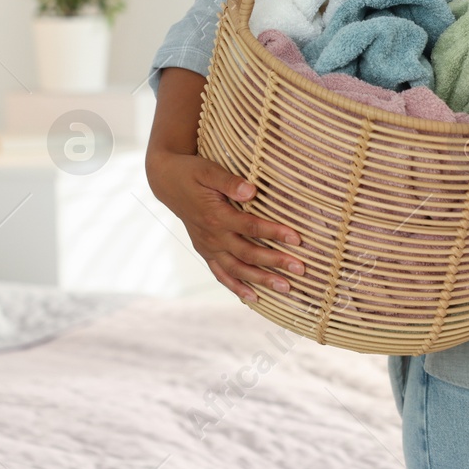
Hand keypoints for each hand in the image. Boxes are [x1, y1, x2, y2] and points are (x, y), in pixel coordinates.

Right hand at [145, 149, 305, 302]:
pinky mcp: (205, 251)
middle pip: (248, 253)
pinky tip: (254, 298)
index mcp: (215, 216)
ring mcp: (208, 246)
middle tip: (301, 269)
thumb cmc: (191, 172)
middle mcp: (212, 236)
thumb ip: (229, 182)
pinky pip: (221, 274)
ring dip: (262, 280)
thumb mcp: (208, 170)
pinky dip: (236, 287)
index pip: (251, 227)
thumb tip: (251, 191)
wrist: (167, 181)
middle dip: (275, 262)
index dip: (274, 232)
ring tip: (286, 288)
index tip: (297, 238)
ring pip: (237, 269)